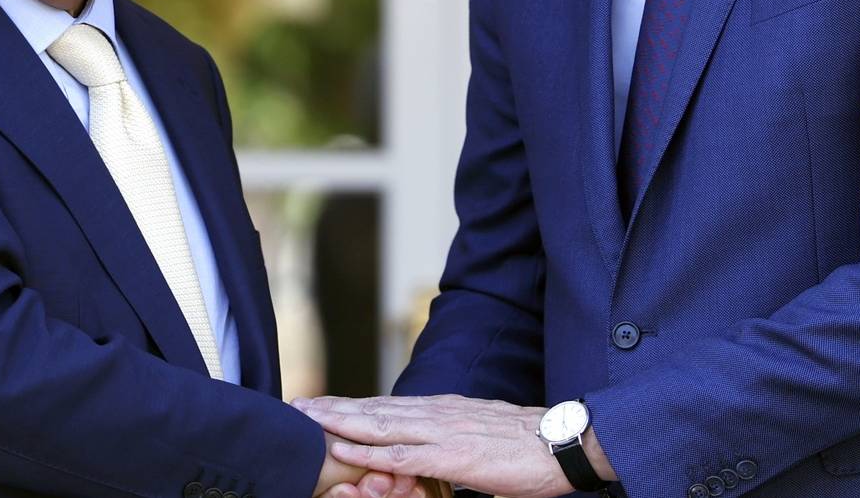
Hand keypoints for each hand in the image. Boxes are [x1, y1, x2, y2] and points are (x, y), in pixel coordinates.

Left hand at [296, 394, 607, 497]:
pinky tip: (343, 448)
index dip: (350, 404)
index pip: (387, 406)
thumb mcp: (482, 437)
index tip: (319, 404)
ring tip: (306, 420)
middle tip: (295, 406)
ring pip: (379, 425)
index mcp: (443, 410)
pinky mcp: (453, 456)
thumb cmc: (527, 446)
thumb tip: (433, 451)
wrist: (564, 442)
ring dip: (338, 422)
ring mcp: (442, 433)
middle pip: (373, 409)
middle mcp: (436, 414)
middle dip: (332, 408)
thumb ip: (452, 441)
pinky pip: (401, 454)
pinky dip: (367, 450)